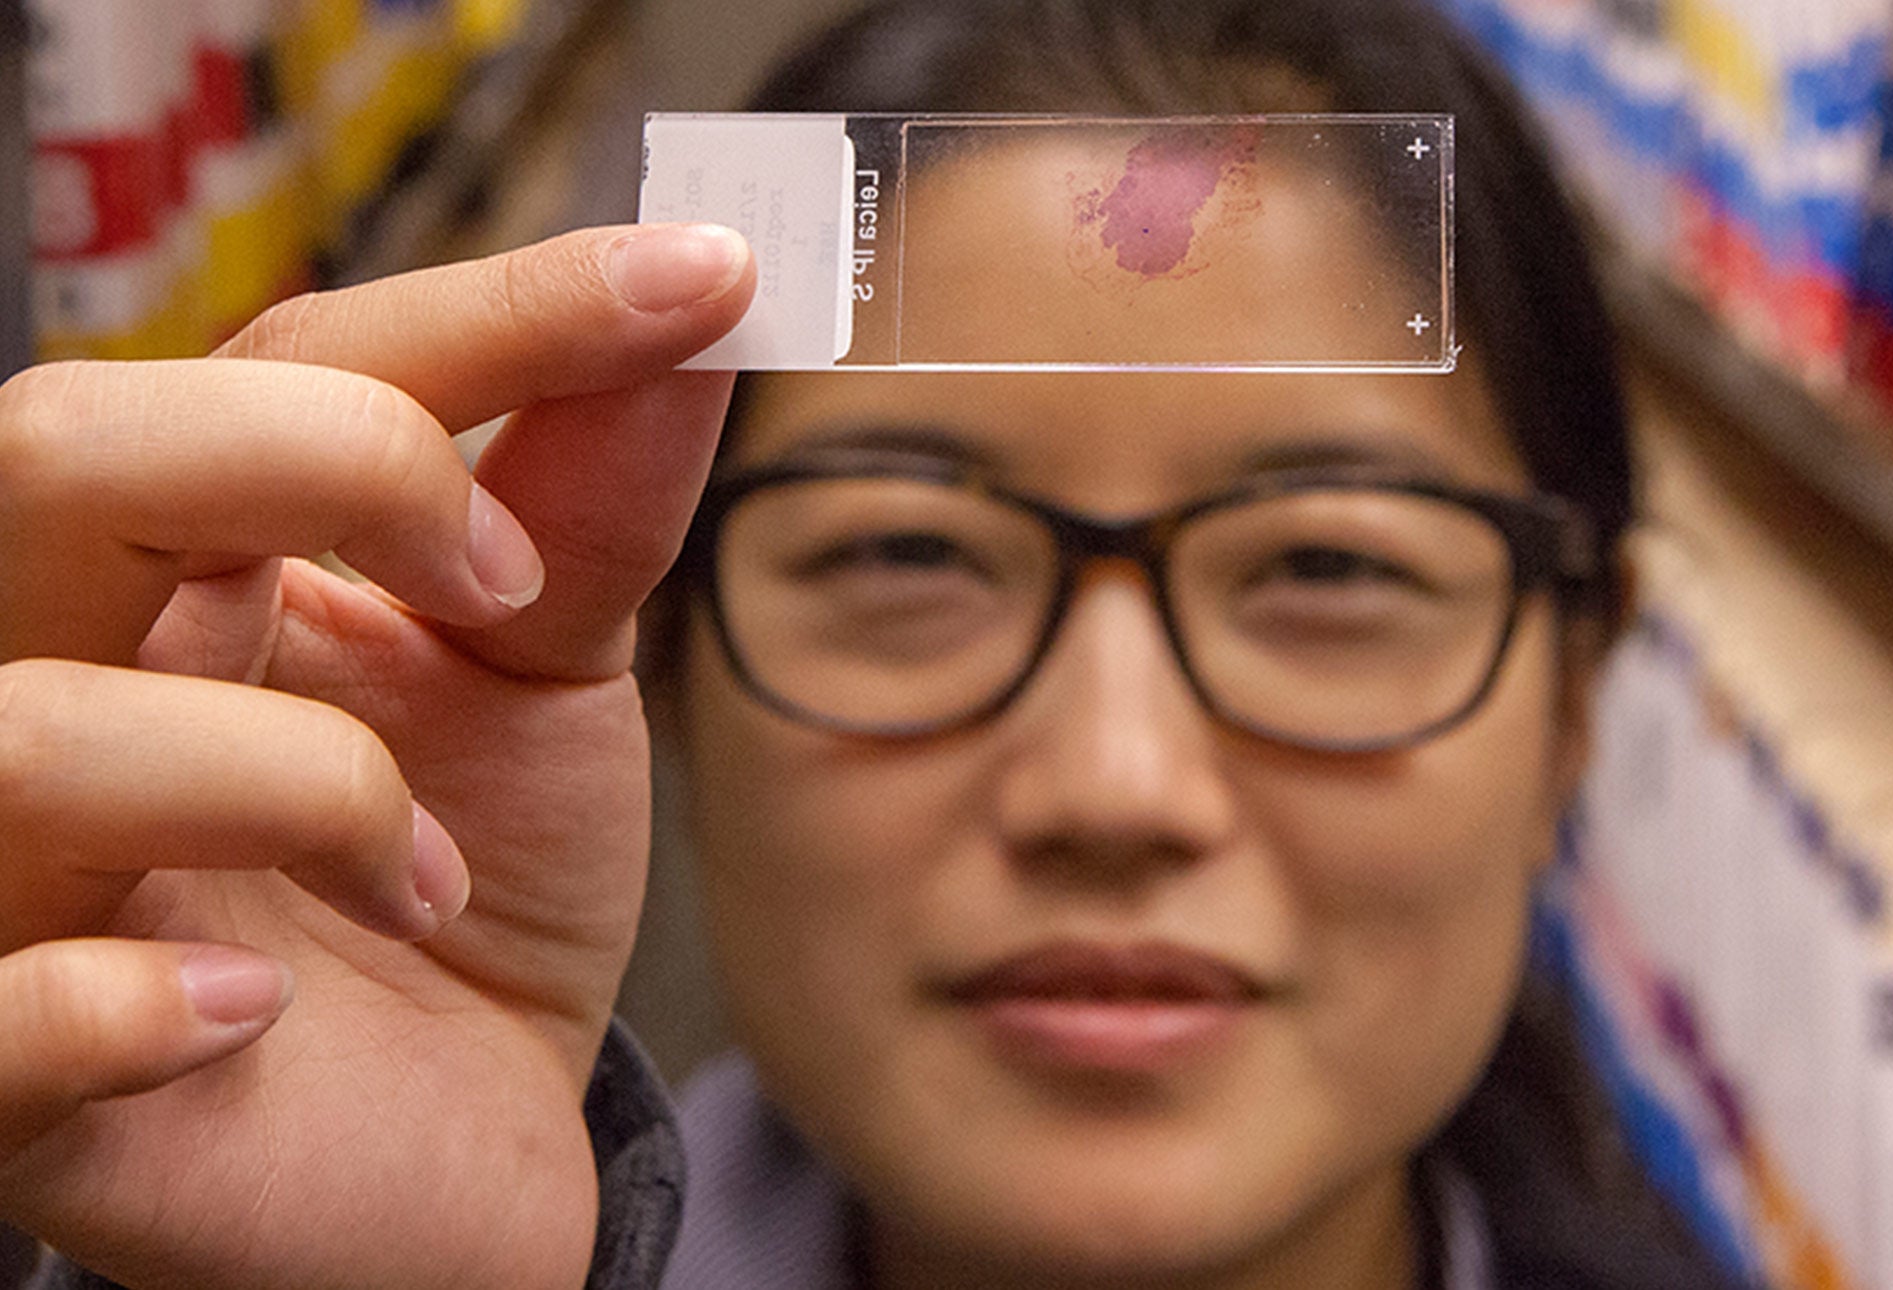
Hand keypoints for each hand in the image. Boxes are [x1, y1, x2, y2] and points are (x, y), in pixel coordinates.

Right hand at [0, 223, 752, 1288]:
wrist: (462, 1135)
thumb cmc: (475, 886)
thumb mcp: (542, 677)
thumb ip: (586, 500)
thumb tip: (693, 300)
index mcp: (192, 556)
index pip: (290, 356)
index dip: (497, 311)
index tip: (702, 283)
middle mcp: (63, 671)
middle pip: (64, 453)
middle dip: (323, 463)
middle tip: (500, 583)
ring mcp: (19, 878)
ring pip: (38, 731)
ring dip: (301, 783)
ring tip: (422, 874)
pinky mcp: (21, 1084)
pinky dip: (123, 1002)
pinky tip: (250, 1012)